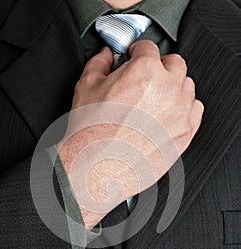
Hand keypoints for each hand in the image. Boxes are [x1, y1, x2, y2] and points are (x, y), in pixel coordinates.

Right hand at [57, 41, 203, 228]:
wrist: (95, 167)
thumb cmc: (90, 133)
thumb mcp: (87, 88)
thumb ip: (99, 64)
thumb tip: (105, 56)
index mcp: (144, 72)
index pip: (149, 48)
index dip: (138, 51)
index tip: (134, 57)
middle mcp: (167, 90)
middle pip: (174, 63)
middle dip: (159, 65)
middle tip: (146, 75)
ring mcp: (179, 114)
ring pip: (187, 86)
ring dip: (174, 85)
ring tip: (156, 96)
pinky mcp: (184, 135)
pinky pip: (195, 111)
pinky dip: (185, 107)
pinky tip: (168, 112)